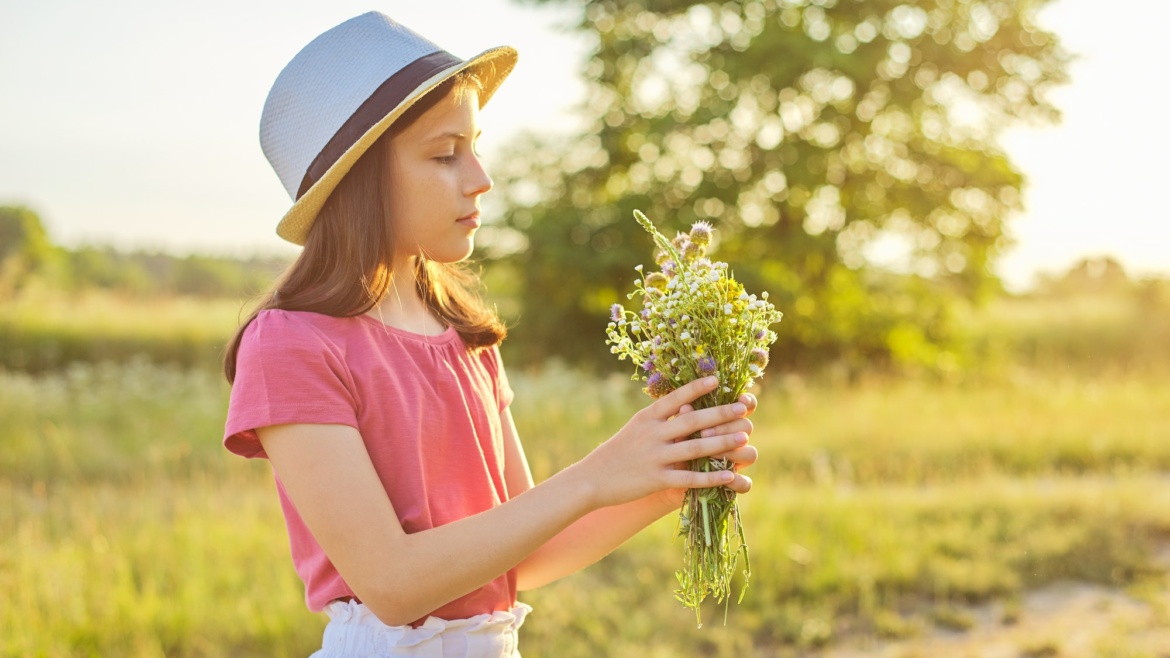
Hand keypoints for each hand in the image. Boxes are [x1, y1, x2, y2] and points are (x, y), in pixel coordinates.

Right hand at [574, 377, 751, 509]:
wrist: (592, 479)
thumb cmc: (618, 452)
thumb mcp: (635, 428)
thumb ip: (660, 418)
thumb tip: (688, 404)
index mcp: (646, 418)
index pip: (675, 398)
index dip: (696, 388)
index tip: (717, 379)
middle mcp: (651, 434)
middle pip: (691, 421)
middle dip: (719, 414)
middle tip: (742, 408)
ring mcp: (654, 457)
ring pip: (694, 449)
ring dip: (721, 443)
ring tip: (743, 437)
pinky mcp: (656, 480)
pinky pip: (688, 478)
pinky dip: (710, 477)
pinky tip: (728, 475)